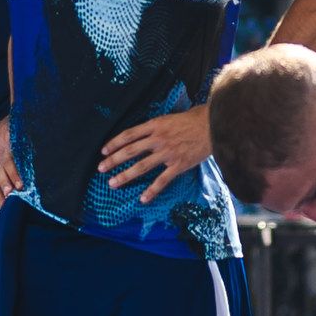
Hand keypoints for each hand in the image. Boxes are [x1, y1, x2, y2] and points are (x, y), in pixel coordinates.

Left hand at [95, 106, 213, 196]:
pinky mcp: (178, 165)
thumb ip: (158, 126)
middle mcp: (158, 139)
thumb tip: (147, 132)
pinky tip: (142, 198)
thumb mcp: (172, 117)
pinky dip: (151, 190)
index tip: (103, 151)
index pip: (128, 134)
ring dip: (125, 176)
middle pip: (130, 151)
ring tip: (113, 184)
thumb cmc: (196, 119)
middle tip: (101, 169)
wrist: (215, 125)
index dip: (114, 143)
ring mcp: (167, 153)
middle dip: (113, 161)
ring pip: (141, 167)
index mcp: (155, 125)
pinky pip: (162, 180)